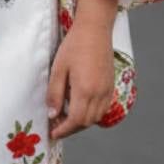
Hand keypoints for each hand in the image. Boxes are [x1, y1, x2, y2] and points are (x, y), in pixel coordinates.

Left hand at [46, 0, 116, 140]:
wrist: (95, 29)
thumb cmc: (74, 46)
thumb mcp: (58, 69)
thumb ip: (54, 93)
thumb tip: (52, 115)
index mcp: (85, 90)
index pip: (75, 120)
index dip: (63, 130)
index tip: (53, 133)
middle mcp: (99, 93)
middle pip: (86, 122)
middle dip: (71, 129)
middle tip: (56, 125)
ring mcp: (107, 90)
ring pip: (96, 117)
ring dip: (81, 122)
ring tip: (66, 117)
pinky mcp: (111, 85)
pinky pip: (103, 108)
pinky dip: (91, 114)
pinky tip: (80, 107)